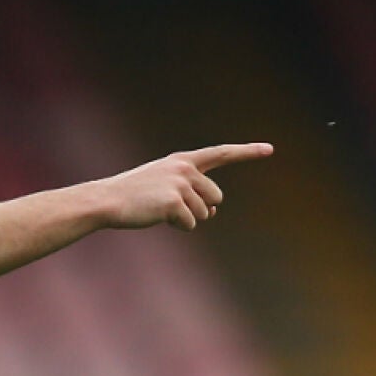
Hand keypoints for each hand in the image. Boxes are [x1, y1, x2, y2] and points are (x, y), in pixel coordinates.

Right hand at [101, 142, 272, 230]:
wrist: (106, 201)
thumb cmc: (133, 195)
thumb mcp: (163, 185)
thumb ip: (192, 192)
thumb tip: (214, 211)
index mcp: (182, 161)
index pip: (220, 153)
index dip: (246, 152)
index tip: (269, 149)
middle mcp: (184, 168)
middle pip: (216, 196)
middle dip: (201, 207)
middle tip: (170, 206)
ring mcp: (180, 184)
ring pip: (205, 213)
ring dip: (186, 218)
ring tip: (158, 210)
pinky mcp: (175, 202)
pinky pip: (191, 224)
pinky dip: (177, 226)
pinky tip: (157, 217)